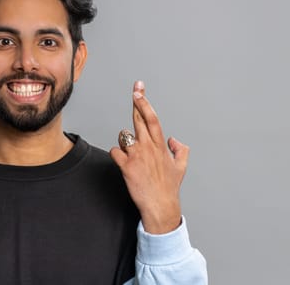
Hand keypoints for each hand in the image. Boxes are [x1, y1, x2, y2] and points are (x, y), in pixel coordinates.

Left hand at [110, 81, 188, 233]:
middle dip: (137, 103)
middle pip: (139, 119)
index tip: (139, 91)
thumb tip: (174, 140)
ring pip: (123, 136)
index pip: (152, 118)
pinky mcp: (126, 166)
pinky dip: (117, 155)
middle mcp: (148, 147)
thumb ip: (180, 150)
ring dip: (124, 141)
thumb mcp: (181, 167)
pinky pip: (115, 152)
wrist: (160, 206)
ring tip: (132, 154)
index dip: (144, 103)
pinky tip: (124, 163)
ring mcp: (137, 155)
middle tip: (135, 91)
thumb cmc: (168, 188)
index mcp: (160, 146)